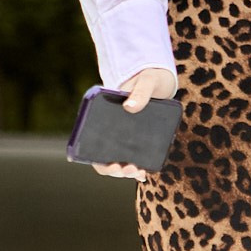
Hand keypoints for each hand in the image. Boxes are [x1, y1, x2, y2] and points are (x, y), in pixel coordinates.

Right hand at [92, 66, 177, 180]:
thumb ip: (140, 91)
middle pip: (104, 157)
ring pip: (118, 160)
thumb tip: (129, 107)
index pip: (91, 142)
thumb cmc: (147, 77)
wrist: (158, 78)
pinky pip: (132, 157)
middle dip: (115, 170)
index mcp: (102, 114)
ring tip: (139, 172)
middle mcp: (109, 128)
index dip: (98, 159)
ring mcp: (123, 135)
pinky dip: (136, 167)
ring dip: (126, 171)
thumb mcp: (146, 81)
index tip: (112, 164)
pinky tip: (145, 172)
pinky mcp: (137, 139)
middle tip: (129, 169)